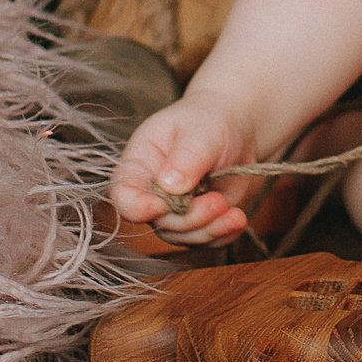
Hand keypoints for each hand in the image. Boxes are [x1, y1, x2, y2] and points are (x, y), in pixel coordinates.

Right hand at [107, 97, 260, 246]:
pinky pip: (206, 240)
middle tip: (218, 202)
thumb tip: (170, 186)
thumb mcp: (200, 131)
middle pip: (158, 221)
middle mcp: (151, 193)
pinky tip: (237, 220)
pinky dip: (222, 235)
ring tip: (233, 212)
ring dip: (208, 230)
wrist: (236, 128)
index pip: (124, 195)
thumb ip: (186, 157)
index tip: (162, 205)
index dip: (137, 206)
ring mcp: (174, 211)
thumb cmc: (210, 120)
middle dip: (189, 218)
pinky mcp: (198, 222)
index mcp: (139, 164)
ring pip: (182, 236)